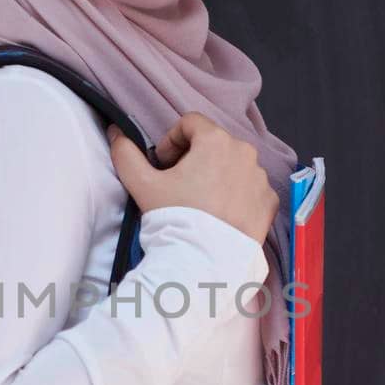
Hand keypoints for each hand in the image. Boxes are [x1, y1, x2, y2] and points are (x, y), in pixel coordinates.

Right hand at [105, 113, 279, 245]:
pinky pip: (250, 189)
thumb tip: (116, 133)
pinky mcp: (268, 202)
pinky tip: (219, 214)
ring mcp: (260, 178)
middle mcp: (244, 153)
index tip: (164, 165)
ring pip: (233, 165)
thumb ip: (125, 154)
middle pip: (214, 144)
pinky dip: (236, 195)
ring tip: (200, 203)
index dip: (172, 141)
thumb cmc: (175, 218)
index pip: (191, 123)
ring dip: (216, 176)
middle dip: (195, 158)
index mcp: (215, 141)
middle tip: (179, 185)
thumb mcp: (142, 184)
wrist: (203, 262)